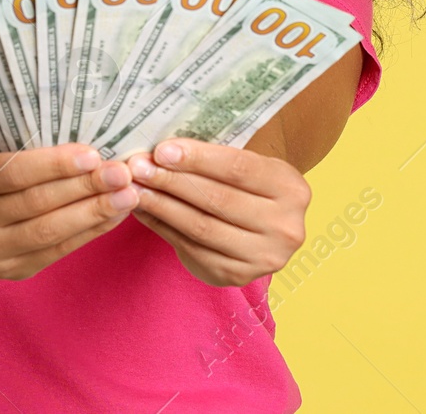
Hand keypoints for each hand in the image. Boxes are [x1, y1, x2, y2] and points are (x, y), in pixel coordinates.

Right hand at [0, 143, 139, 280]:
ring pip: (48, 232)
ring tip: (126, 196)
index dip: (54, 165)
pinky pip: (57, 251)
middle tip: (121, 174)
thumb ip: (24, 149)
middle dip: (83, 188)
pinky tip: (113, 216)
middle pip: (34, 204)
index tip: (93, 155)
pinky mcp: (10, 271)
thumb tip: (89, 148)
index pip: (11, 173)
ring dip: (92, 213)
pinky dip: (89, 232)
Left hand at [127, 137, 310, 286]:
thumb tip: (158, 151)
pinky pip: (192, 249)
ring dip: (161, 206)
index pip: (238, 168)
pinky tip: (143, 211)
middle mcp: (285, 226)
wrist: (263, 227)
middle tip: (137, 168)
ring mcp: (264, 257)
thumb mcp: (246, 163)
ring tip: (134, 189)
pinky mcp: (238, 276)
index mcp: (291, 188)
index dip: (197, 159)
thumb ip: (211, 156)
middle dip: (171, 181)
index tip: (161, 150)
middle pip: (217, 199)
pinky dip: (163, 227)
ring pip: (201, 227)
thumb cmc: (245, 185)